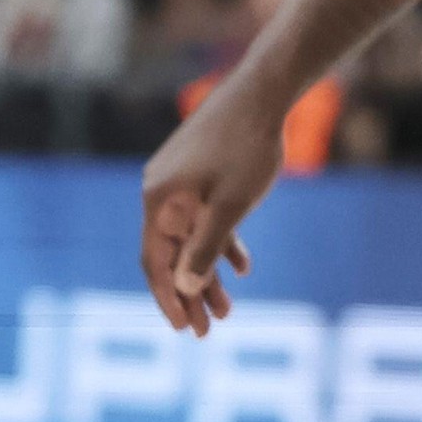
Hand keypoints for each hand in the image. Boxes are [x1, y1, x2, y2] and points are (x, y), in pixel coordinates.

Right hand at [139, 86, 276, 335]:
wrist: (264, 90)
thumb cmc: (248, 148)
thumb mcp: (230, 207)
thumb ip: (204, 250)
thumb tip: (183, 290)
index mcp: (158, 201)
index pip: (156, 264)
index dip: (170, 300)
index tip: (183, 330)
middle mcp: (159, 190)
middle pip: (171, 254)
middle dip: (190, 294)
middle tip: (207, 331)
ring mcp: (177, 179)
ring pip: (189, 237)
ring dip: (207, 272)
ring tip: (228, 308)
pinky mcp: (197, 170)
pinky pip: (203, 215)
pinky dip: (220, 240)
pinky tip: (243, 266)